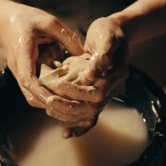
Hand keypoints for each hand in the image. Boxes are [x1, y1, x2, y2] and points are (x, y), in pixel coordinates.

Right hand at [0, 2, 93, 121]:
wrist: (4, 20)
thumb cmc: (27, 18)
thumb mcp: (49, 22)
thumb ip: (67, 37)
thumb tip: (85, 55)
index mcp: (22, 53)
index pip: (28, 78)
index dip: (41, 91)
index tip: (54, 100)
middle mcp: (18, 68)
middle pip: (30, 94)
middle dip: (50, 103)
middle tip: (71, 107)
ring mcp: (20, 74)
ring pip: (31, 96)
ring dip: (49, 103)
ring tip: (70, 105)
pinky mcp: (25, 76)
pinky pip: (34, 92)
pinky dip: (47, 97)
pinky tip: (64, 97)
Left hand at [44, 17, 128, 136]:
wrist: (114, 32)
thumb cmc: (109, 31)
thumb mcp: (107, 37)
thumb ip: (102, 55)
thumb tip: (91, 74)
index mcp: (117, 74)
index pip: (97, 92)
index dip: (78, 92)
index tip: (59, 86)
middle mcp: (113, 88)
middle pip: (92, 107)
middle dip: (68, 106)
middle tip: (48, 101)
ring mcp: (106, 93)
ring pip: (88, 113)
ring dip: (68, 114)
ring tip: (49, 108)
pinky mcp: (97, 94)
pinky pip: (90, 116)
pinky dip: (78, 127)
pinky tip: (65, 134)